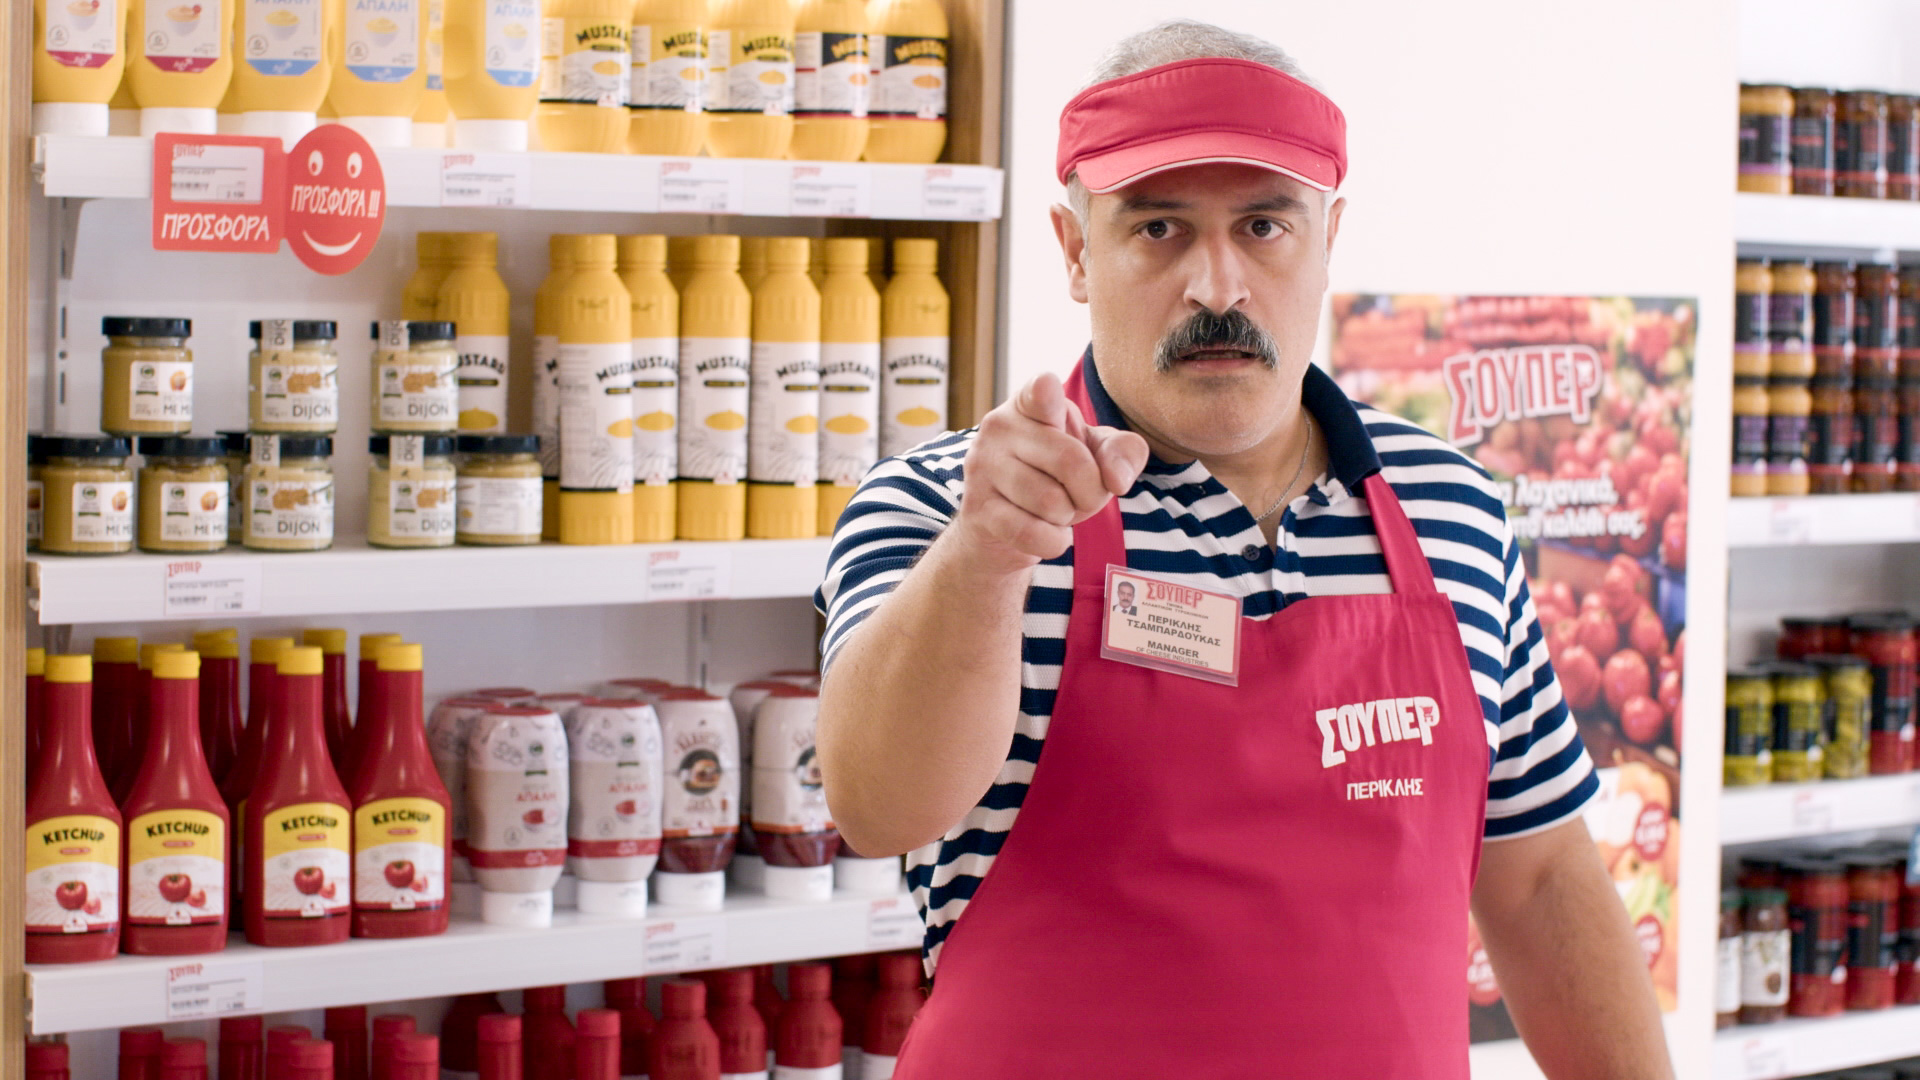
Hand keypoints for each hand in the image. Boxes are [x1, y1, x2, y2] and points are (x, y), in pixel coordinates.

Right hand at [951, 372, 1149, 573]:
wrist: (1002, 528)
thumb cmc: (1055, 479)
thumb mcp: (1094, 456)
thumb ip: (1122, 452)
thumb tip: (1118, 480)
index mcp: (1030, 404)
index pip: (1039, 389)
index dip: (1046, 392)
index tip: (1047, 389)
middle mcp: (999, 427)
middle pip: (1071, 461)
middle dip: (1091, 491)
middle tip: (1079, 496)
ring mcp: (982, 467)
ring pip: (1051, 502)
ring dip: (1067, 517)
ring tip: (1054, 511)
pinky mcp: (977, 509)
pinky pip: (1031, 533)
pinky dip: (1053, 542)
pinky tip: (1045, 533)